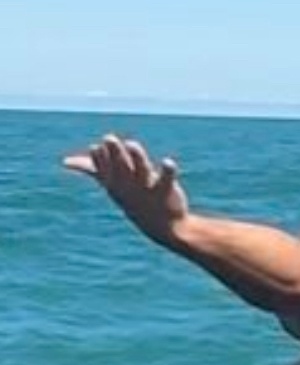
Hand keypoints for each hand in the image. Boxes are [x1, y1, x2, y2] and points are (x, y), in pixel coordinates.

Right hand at [63, 134, 189, 244]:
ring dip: (137, 158)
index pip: (104, 170)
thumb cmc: (133, 199)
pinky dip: (168, 172)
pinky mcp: (166, 191)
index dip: (101, 160)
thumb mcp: (110, 185)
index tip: (96, 147)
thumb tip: (65, 161)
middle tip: (109, 138)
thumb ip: (92, 169)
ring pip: (141, 171)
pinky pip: (166, 180)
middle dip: (115, 154)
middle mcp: (129, 186)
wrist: (161, 226)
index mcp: (115, 184)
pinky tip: (168, 162)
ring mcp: (147, 188)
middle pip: (121, 167)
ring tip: (132, 144)